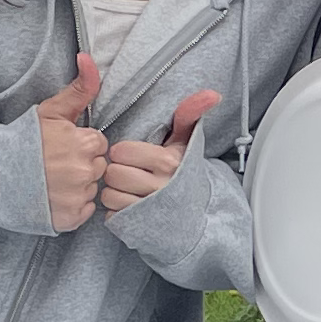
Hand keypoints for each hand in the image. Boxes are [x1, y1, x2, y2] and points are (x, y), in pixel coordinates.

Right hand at [36, 53, 108, 231]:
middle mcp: (83, 172)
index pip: (98, 144)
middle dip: (80, 164)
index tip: (60, 146)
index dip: (80, 144)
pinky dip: (72, 206)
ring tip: (51, 180)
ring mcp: (76, 197)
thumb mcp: (51, 110)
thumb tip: (88, 57)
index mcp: (83, 144)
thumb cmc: (23, 141)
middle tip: (54, 164)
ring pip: (91, 189)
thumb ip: (80, 87)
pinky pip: (84, 211)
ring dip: (77, 186)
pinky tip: (53, 196)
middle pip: (97, 167)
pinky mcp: (69, 219)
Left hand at [103, 87, 219, 213]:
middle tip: (129, 172)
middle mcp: (160, 187)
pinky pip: (110, 215)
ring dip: (114, 192)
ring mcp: (149, 210)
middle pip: (112, 174)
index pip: (121, 151)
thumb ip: (188, 115)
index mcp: (168, 162)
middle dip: (116, 171)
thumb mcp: (185, 143)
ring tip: (128, 188)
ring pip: (108, 195)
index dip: (122, 152)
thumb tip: (211, 93)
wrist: (196, 216)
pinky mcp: (139, 227)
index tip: (132, 156)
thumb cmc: (183, 173)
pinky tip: (129, 205)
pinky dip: (116, 211)